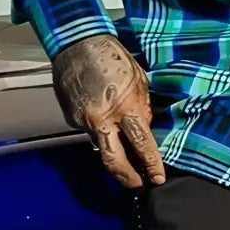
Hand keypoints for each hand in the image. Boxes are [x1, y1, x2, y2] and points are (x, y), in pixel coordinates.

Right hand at [51, 34, 165, 188]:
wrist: (78, 44)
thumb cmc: (112, 56)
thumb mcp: (139, 80)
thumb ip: (142, 107)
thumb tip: (144, 127)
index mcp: (124, 107)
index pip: (141, 144)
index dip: (151, 164)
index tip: (158, 177)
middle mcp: (102, 119)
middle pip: (115, 161)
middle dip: (128, 178)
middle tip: (139, 186)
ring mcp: (84, 121)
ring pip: (101, 149)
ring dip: (115, 159)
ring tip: (128, 167)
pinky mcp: (72, 119)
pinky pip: (90, 132)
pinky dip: (102, 134)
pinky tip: (108, 128)